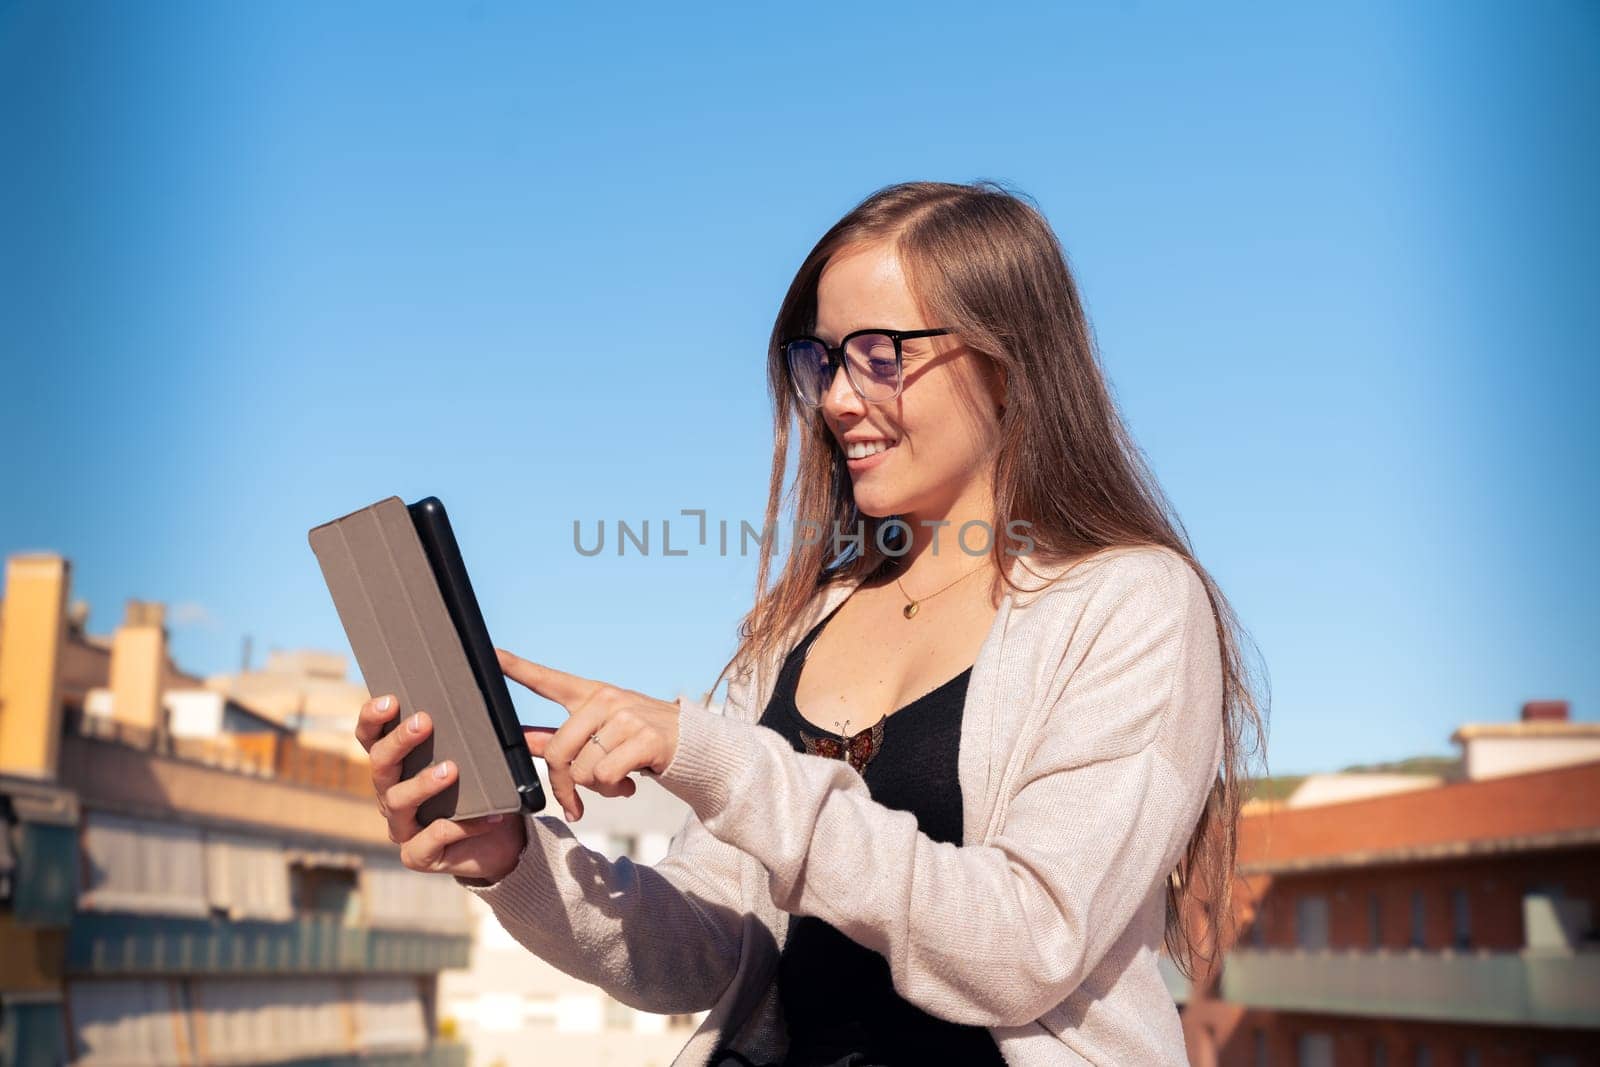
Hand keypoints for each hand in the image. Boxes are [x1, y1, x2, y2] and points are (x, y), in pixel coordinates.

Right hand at [355, 693, 531, 883]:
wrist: (504, 840)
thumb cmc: (485, 790)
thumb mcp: (477, 758)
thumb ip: (468, 735)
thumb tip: (481, 704)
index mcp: (398, 765)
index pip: (371, 738)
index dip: (372, 718)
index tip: (390, 699)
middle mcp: (391, 794)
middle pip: (380, 765)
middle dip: (399, 741)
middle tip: (424, 721)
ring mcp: (402, 827)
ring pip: (397, 801)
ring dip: (422, 782)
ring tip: (451, 770)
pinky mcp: (418, 855)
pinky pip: (429, 839)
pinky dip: (458, 826)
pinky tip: (486, 817)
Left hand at [497, 647, 680, 822]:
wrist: (692, 747)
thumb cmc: (637, 742)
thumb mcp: (599, 735)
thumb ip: (560, 739)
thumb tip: (520, 740)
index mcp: (589, 695)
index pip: (547, 680)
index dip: (517, 668)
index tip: (491, 652)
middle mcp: (606, 699)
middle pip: (559, 751)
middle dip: (563, 786)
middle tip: (575, 802)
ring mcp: (627, 716)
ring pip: (585, 771)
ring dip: (598, 790)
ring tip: (617, 782)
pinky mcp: (646, 737)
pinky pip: (607, 776)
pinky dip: (615, 790)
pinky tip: (631, 783)